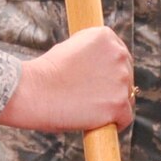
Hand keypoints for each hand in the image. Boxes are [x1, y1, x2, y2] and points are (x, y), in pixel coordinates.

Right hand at [0, 28, 133, 133]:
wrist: (34, 92)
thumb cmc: (45, 74)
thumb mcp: (69, 48)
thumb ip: (91, 53)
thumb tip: (102, 68)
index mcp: (105, 36)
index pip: (118, 54)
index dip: (107, 70)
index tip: (96, 80)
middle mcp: (118, 54)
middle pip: (126, 74)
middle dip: (112, 85)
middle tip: (91, 96)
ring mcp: (121, 80)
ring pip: (126, 96)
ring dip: (112, 103)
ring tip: (90, 109)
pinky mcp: (119, 104)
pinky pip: (125, 117)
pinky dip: (115, 123)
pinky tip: (102, 124)